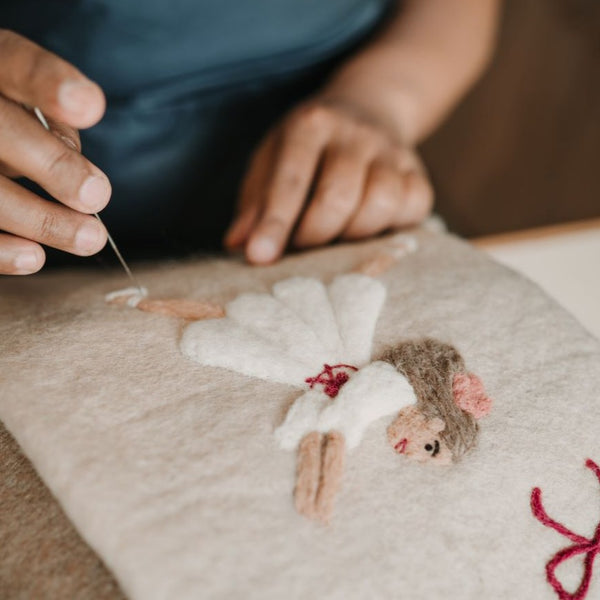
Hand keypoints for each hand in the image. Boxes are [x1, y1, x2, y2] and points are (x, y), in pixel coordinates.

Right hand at [0, 30, 108, 274]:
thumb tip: (82, 172)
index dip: (48, 83)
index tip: (91, 107)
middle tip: (97, 196)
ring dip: (39, 219)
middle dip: (52, 164)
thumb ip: (52, 124)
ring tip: (89, 239)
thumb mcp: (27, 106)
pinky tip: (35, 258)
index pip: (12, 62)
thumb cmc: (9, 125)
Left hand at [225, 97, 432, 263]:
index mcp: (310, 124)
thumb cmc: (308, 148)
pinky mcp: (419, 172)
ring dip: (351, 237)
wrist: (369, 107)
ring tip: (334, 235)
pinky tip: (368, 227)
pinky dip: (388, 230)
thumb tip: (237, 245)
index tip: (259, 259)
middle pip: (337, 199)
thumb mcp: (272, 160)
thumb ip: (255, 203)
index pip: (289, 180)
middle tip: (301, 245)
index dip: (274, 224)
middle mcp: (355, 133)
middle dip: (314, 236)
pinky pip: (411, 210)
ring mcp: (392, 151)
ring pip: (378, 207)